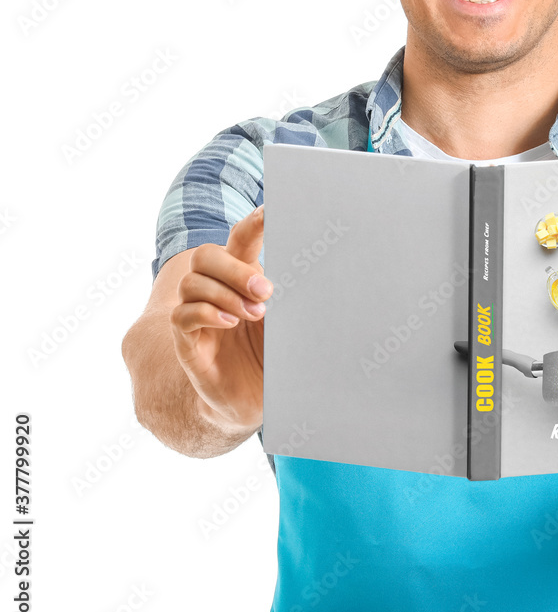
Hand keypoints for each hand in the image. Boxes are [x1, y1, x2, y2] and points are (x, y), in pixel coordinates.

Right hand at [169, 206, 271, 433]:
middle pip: (205, 255)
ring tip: (254, 312)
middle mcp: (215, 291)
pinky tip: (230, 321)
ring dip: (226, 293)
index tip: (271, 210)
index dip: (252, 223)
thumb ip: (293, 296)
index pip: (239, 240)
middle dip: (236, 267)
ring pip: (193, 282)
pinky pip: (182, 316)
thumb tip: (322, 272)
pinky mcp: (187, 343)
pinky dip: (206, 313)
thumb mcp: (288, 322)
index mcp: (241, 278)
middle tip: (267, 289)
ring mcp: (197, 316)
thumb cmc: (273, 355)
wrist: (253, 401)